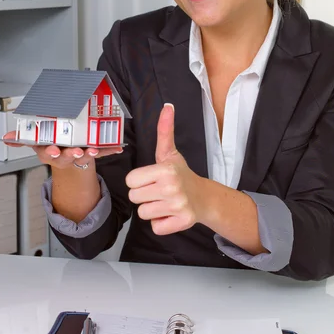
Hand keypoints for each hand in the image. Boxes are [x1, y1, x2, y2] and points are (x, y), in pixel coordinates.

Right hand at [2, 130, 122, 168]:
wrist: (69, 162)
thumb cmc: (54, 147)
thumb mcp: (37, 143)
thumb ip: (23, 139)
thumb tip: (6, 137)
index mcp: (50, 151)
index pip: (48, 152)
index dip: (51, 152)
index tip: (54, 150)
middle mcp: (64, 155)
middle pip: (66, 156)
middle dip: (72, 154)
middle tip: (77, 151)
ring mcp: (79, 156)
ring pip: (84, 156)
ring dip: (90, 153)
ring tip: (94, 149)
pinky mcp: (92, 154)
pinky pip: (102, 152)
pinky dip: (110, 149)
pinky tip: (118, 147)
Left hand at [126, 104, 204, 234]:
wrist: (204, 197)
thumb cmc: (181, 174)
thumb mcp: (169, 153)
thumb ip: (164, 130)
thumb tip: (167, 106)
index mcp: (165, 169)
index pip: (130, 180)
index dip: (139, 180)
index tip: (152, 178)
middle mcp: (172, 187)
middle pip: (134, 198)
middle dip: (144, 195)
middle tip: (158, 190)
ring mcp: (178, 206)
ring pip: (143, 214)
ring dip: (152, 209)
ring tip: (164, 201)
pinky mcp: (182, 222)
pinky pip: (156, 228)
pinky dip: (161, 223)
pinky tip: (170, 213)